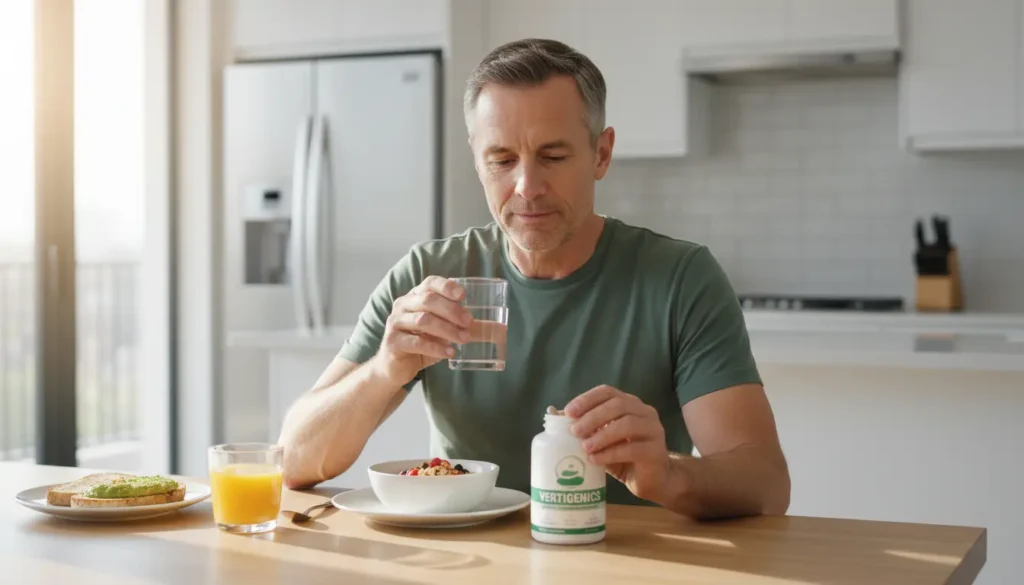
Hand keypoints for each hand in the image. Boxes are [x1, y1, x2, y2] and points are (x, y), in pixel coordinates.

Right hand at [372, 276, 472, 386]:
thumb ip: (467, 328)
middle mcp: (403, 305)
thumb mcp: (445, 332)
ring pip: (423, 320)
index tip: (463, 295)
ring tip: (463, 339)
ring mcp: (395, 322)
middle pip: (428, 300)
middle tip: (469, 323)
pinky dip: (435, 348)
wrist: (395, 367)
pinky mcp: (392, 341)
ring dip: (446, 329)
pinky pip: (416, 342)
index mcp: (415, 297)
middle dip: (452, 310)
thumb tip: (499, 329)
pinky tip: (450, 353)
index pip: (430, 283)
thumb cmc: (422, 344)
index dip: (446, 286)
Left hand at [565, 385, 671, 503]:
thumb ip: (584, 428)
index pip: (607, 392)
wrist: (653, 480)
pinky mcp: (656, 451)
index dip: (587, 399)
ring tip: (585, 447)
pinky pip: (632, 448)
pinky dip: (611, 453)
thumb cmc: (624, 457)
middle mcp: (644, 412)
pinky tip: (596, 460)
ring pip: (627, 424)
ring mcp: (653, 430)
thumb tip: (552, 414)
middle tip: (575, 431)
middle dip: (593, 417)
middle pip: (618, 405)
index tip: (569, 412)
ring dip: (602, 435)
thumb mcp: (601, 440)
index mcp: (630, 404)